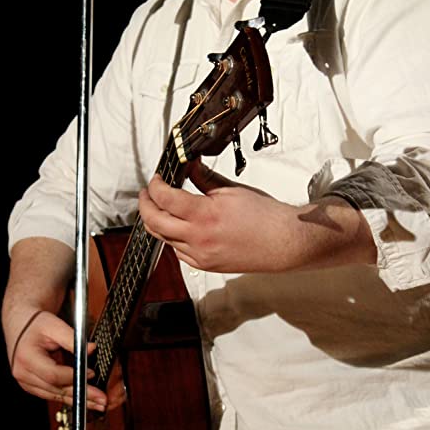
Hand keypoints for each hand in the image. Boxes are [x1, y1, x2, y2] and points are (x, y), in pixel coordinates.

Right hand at [9, 310, 112, 411]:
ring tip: (97, 403)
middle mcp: (23, 373)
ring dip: (77, 400)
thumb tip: (92, 349)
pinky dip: (67, 397)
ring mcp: (25, 382)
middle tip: (101, 399)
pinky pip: (51, 394)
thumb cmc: (36, 324)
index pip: (53, 374)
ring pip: (54, 395)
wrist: (20, 326)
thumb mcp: (54, 325)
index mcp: (26, 357)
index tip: (91, 374)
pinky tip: (82, 400)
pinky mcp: (31, 386)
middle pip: (55, 389)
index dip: (74, 376)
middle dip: (81, 394)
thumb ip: (73, 339)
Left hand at [138, 159, 376, 273]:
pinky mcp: (205, 265)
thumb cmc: (264, 216)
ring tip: (160, 207)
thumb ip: (204, 178)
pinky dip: (173, 237)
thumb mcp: (231, 190)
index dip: (155, 186)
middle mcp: (198, 238)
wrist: (283, 242)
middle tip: (148, 193)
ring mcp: (200, 255)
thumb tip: (189, 164)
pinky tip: (179, 226)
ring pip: (163, 238)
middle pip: (154, 222)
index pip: (164, 199)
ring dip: (157, 221)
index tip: (156, 179)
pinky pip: (177, 251)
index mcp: (205, 215)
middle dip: (146, 204)